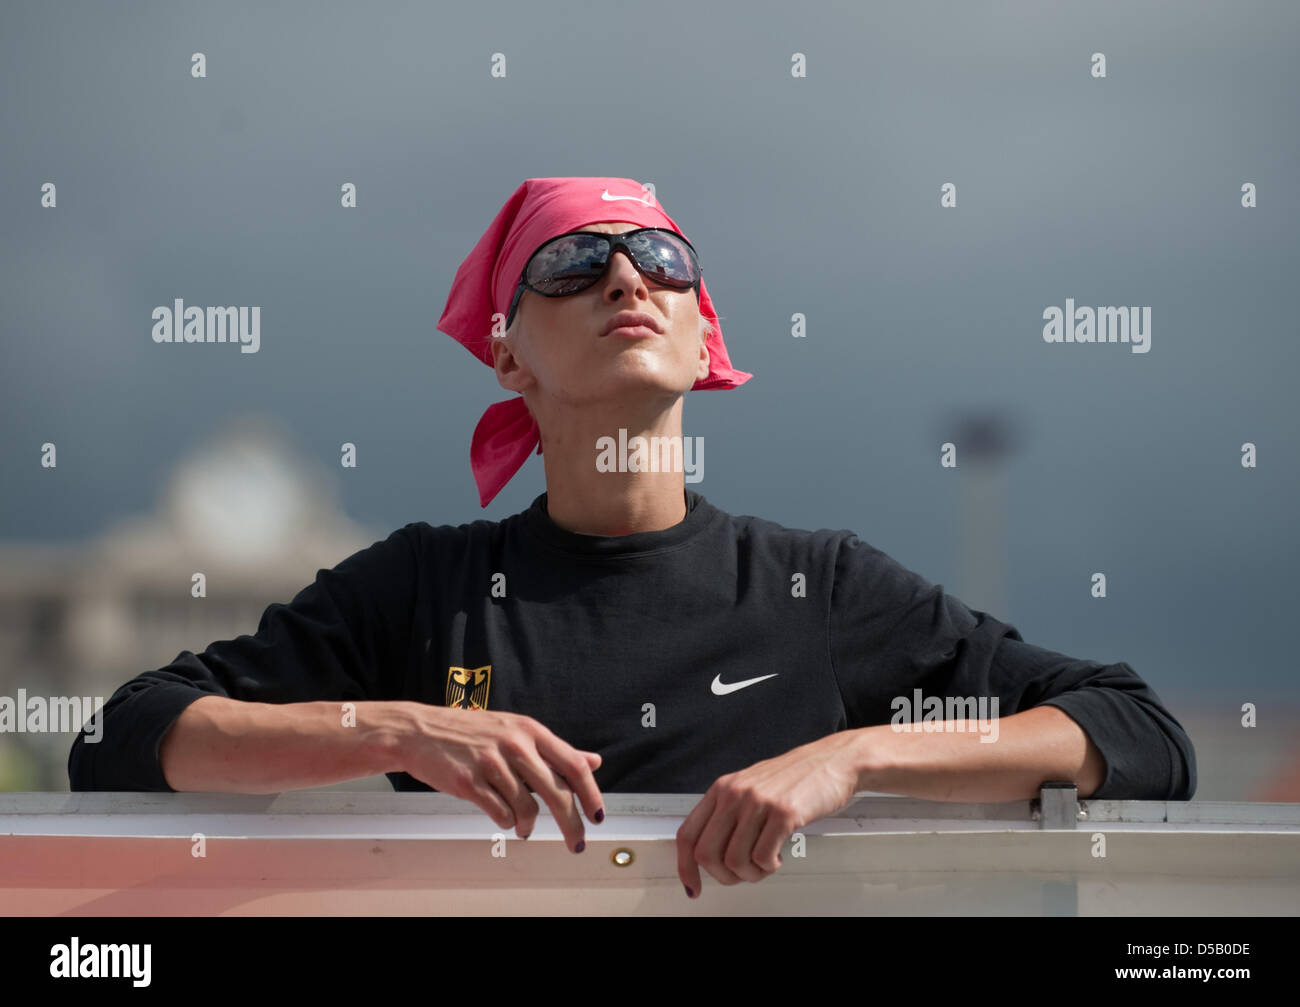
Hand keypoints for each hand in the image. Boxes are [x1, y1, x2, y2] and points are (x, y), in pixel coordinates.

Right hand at [396, 703, 603, 852]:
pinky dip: (506, 822)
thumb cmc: (471, 732)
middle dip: (571, 823)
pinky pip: (500, 814)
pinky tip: (503, 818)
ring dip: (529, 826)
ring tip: (524, 828)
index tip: (597, 815)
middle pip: (557, 792)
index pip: (573, 765)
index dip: (591, 793)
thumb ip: (555, 750)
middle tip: (577, 842)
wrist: (420, 732)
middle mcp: (514, 745)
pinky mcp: (468, 782)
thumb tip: (594, 761)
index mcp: (530, 731)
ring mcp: (491, 763)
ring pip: (527, 808)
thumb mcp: (516, 731)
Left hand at [676, 731, 863, 896]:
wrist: (832, 760)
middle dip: (723, 876)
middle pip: (707, 853)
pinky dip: (769, 867)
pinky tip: (778, 856)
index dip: (685, 866)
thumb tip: (711, 853)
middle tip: (741, 876)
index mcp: (722, 789)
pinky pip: (763, 857)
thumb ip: (729, 814)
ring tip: (765, 865)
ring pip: (735, 860)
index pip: (688, 834)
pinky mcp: (784, 813)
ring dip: (751, 874)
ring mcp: (758, 802)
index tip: (691, 885)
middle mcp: (735, 793)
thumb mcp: (750, 787)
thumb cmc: (794, 777)